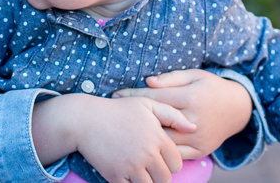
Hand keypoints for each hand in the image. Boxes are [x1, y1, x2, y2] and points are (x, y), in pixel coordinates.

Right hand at [33, 93, 195, 182]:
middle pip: (165, 179)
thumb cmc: (118, 110)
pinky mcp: (116, 176)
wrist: (85, 119)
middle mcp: (147, 154)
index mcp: (158, 138)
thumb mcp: (147, 104)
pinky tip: (126, 172)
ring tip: (138, 170)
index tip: (159, 157)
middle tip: (149, 166)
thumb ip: (172, 114)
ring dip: (146, 181)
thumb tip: (194, 127)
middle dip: (160, 174)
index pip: (176, 164)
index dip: (170, 163)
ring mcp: (131, 166)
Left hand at [112, 69, 252, 158]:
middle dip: (135, 117)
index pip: (156, 97)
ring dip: (145, 136)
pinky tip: (146, 145)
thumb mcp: (194, 75)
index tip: (116, 94)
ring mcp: (198, 138)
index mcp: (191, 98)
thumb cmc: (211, 87)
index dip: (134, 96)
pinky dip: (160, 150)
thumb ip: (171, 78)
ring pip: (165, 140)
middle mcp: (194, 119)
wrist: (238, 109)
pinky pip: (176, 153)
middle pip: (158, 120)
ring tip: (126, 130)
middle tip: (116, 113)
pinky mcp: (201, 150)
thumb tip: (148, 81)